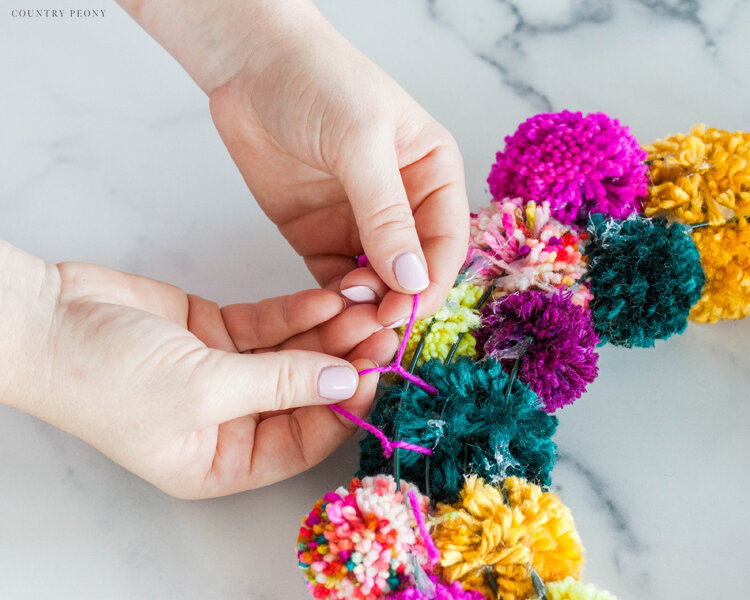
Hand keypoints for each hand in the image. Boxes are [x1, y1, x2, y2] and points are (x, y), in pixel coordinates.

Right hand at [2, 245, 396, 498]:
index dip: (345, 407)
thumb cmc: (106, 376)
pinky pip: (271, 325)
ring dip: (328, 331)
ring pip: (294, 354)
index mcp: (221, 461)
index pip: (303, 440)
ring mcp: (226, 373)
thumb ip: (281, 383)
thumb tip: (346, 382)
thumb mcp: (202, 389)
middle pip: (304, 392)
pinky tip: (329, 298)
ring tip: (365, 306)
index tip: (379, 371)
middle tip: (383, 330)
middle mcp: (228, 421)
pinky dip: (299, 312)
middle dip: (344, 361)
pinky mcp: (218, 332)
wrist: (45, 319)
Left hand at [208, 9, 468, 324]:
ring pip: (374, 282)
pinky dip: (333, 300)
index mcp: (432, 176)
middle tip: (371, 325)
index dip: (430, 283)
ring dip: (365, 306)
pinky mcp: (320, 236)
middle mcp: (403, 205)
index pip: (444, 242)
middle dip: (396, 300)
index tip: (405, 312)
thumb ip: (385, 213)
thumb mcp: (360, 142)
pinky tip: (325, 308)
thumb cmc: (319, 83)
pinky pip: (333, 280)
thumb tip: (413, 278)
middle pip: (412, 270)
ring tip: (346, 318)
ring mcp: (360, 224)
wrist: (250, 66)